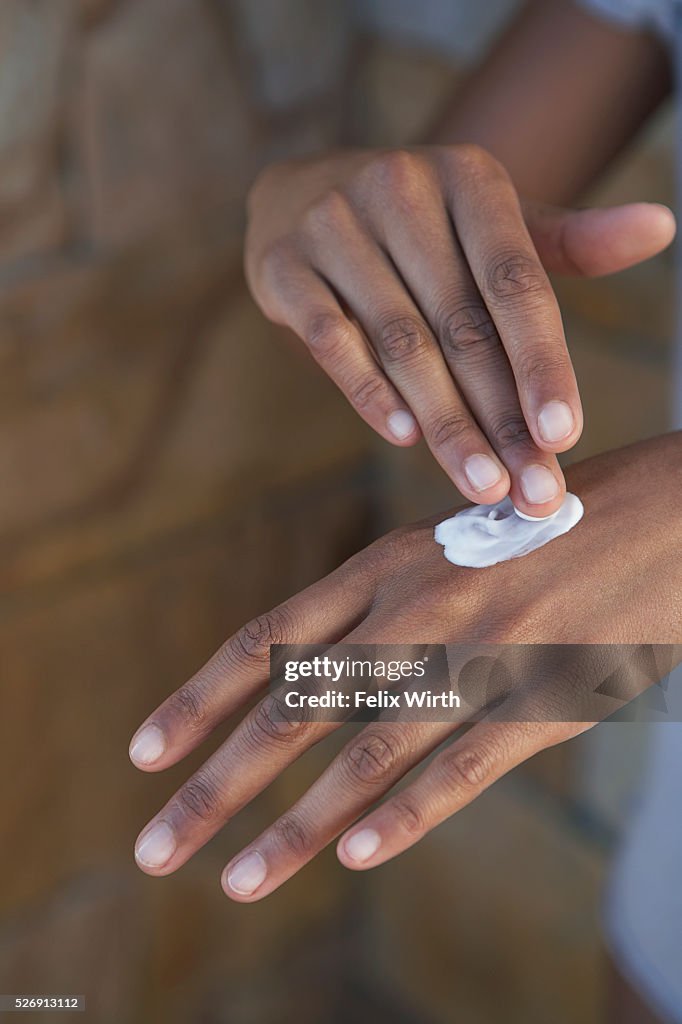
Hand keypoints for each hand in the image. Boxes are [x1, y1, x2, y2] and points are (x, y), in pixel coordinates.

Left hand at [130, 433, 680, 897]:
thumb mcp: (442, 551)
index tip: (144, 756)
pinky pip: (461, 768)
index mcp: (384, 568)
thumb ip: (379, 612)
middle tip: (154, 849)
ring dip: (295, 827)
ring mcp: (477, 651)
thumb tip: (313, 683)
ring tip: (237, 882)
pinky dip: (406, 815)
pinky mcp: (540, 693)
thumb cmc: (542, 534)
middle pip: (292, 706)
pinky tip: (358, 856)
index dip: (198, 701)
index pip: (266, 641)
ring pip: (366, 752)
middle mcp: (415, 608)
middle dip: (215, 785)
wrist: (662, 513)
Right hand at [246, 145, 674, 515]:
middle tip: (532, 491)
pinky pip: (331, 340)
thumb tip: (660, 227)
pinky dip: (367, 392)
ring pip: (401, 343)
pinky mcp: (284, 266)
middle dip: (500, 418)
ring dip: (445, 422)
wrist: (307, 191)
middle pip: (461, 325)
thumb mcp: (492, 219)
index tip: (564, 437)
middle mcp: (400, 190)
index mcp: (468, 178)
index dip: (542, 362)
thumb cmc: (420, 222)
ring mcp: (334, 225)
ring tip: (482, 486)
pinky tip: (404, 438)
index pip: (515, 282)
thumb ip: (566, 240)